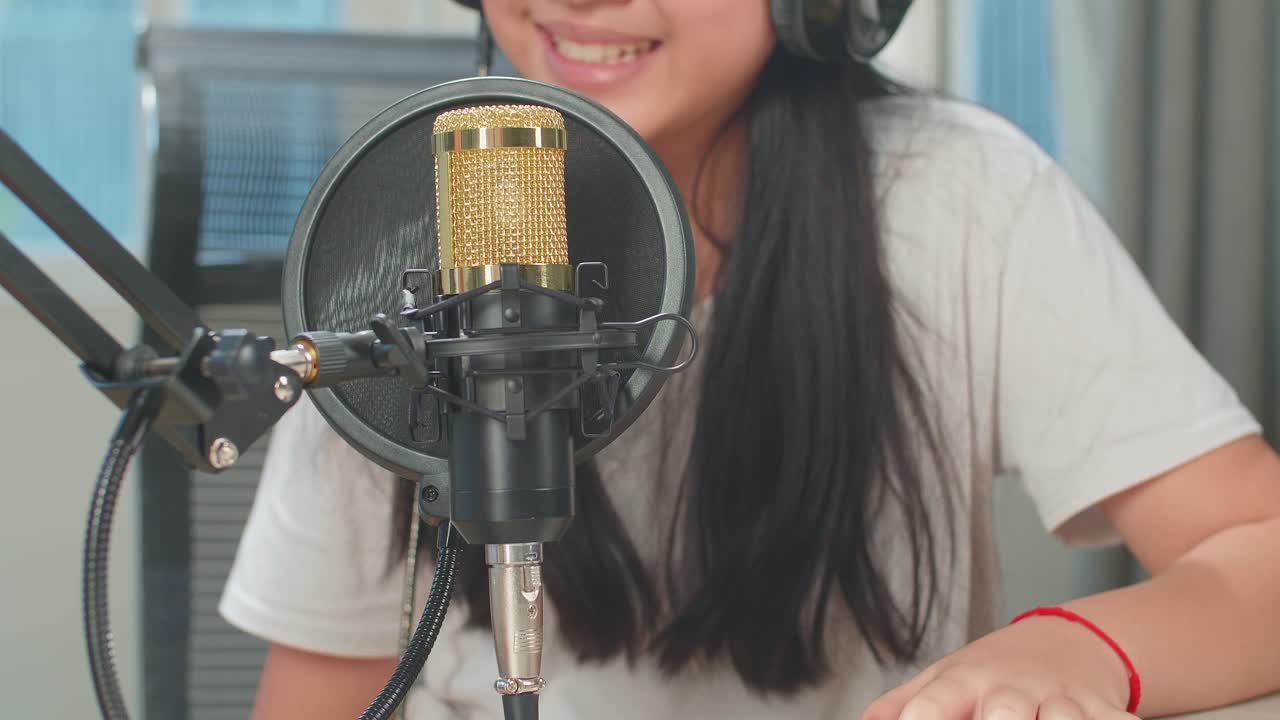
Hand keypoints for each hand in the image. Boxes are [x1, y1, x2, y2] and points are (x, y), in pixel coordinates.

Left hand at [863, 614, 1139, 719]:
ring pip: (1064, 719)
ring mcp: (1059, 698)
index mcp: (963, 683)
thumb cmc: (990, 673)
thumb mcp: (943, 679)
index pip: (932, 705)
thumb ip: (899, 705)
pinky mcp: (1102, 708)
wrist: (1063, 641)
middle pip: (1005, 712)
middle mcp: (1011, 691)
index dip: (923, 719)